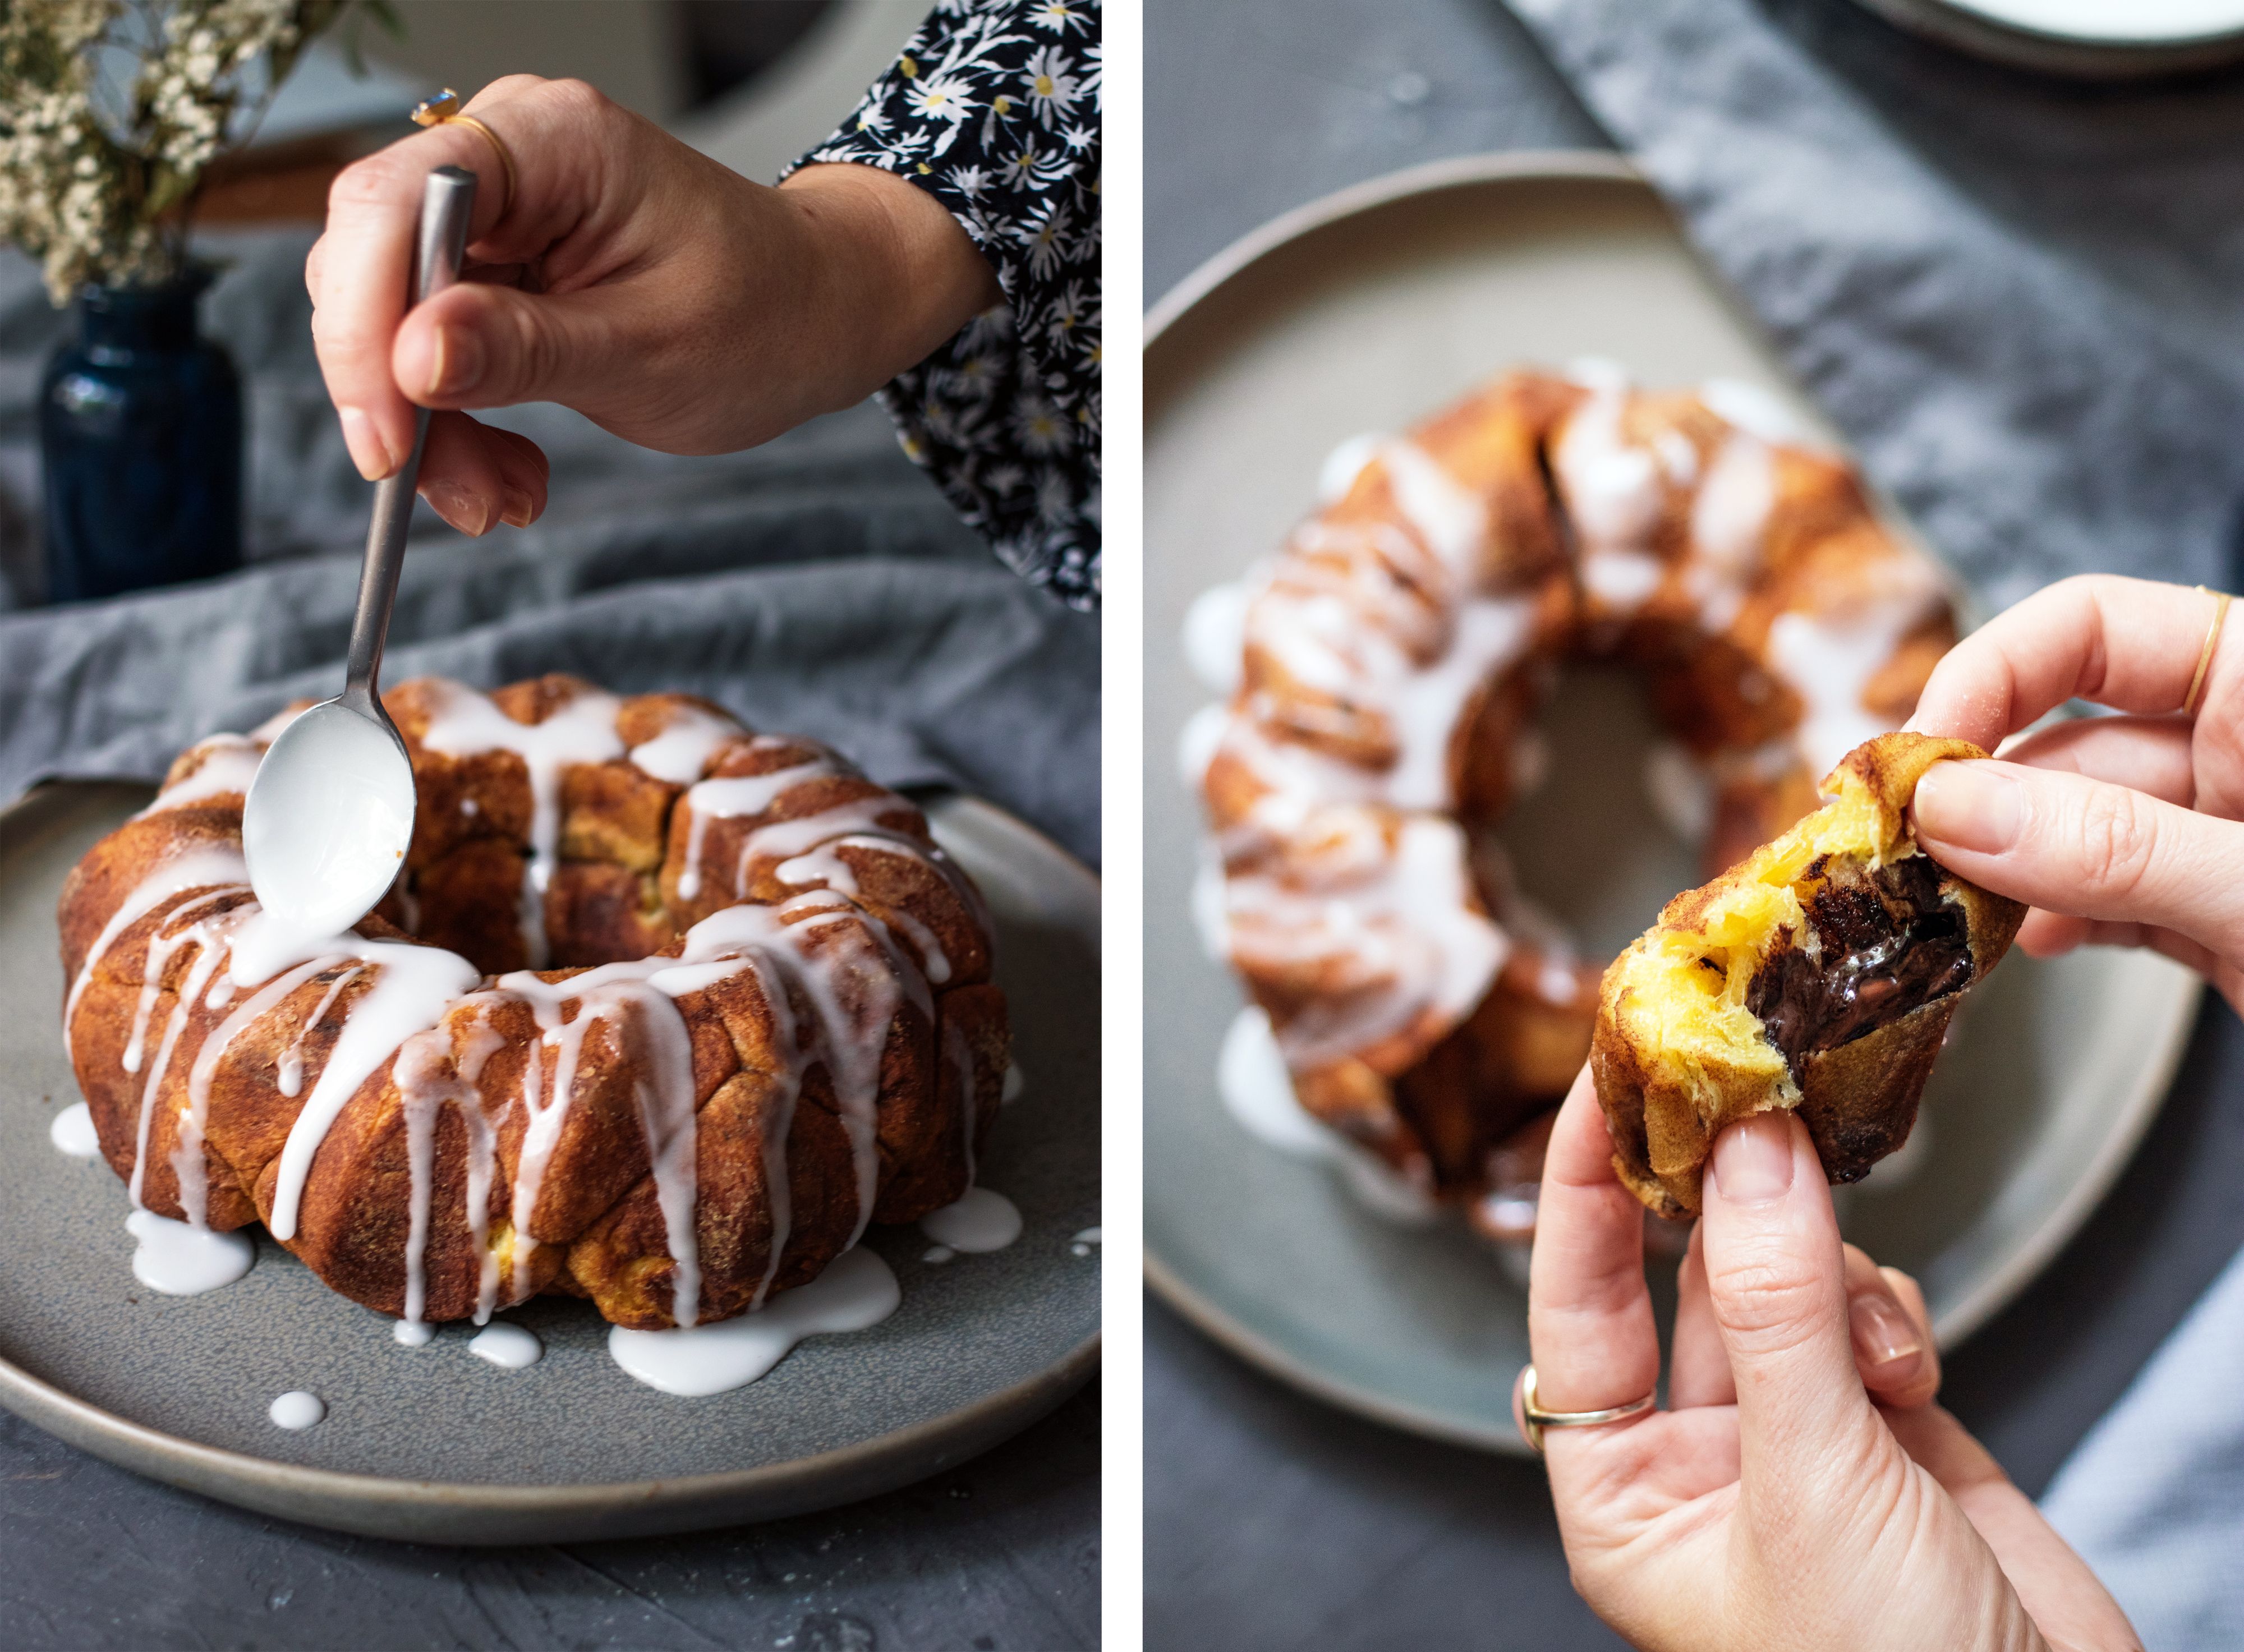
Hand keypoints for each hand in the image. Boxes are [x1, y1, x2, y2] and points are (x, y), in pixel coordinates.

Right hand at [306, 75, 1000, 534]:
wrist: (818, 315)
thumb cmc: (766, 316)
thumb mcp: (651, 351)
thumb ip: (525, 351)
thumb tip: (410, 358)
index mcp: (550, 138)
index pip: (391, 203)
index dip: (362, 325)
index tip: (388, 441)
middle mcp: (505, 155)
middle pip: (374, 264)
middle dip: (400, 396)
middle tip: (456, 496)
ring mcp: (497, 212)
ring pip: (393, 321)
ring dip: (433, 427)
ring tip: (503, 497)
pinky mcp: (496, 268)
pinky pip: (431, 347)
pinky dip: (458, 423)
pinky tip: (512, 474)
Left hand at [1523, 1068, 2137, 1651]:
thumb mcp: (1813, 1483)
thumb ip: (1777, 1308)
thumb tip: (1746, 1150)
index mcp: (1625, 1501)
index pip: (1573, 1309)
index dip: (1581, 1190)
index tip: (1607, 1080)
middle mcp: (1698, 1466)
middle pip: (1684, 1282)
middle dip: (1720, 1204)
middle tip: (1750, 1104)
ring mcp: (1797, 1444)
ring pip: (1785, 1288)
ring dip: (1826, 1272)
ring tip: (1863, 1319)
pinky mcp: (1891, 1436)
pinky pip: (1864, 1319)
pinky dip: (1889, 1315)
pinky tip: (1909, 1372)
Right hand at [1906, 574, 2243, 1014]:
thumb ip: (2114, 846)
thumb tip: (1950, 810)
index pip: (2096, 625)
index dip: (1993, 673)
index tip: (1918, 759)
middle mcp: (2241, 749)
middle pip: (2068, 738)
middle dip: (1976, 797)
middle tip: (1894, 854)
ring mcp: (2228, 839)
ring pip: (2076, 831)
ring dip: (1998, 872)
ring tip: (1935, 913)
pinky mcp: (2221, 921)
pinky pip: (2110, 902)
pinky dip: (2051, 924)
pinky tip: (2012, 946)